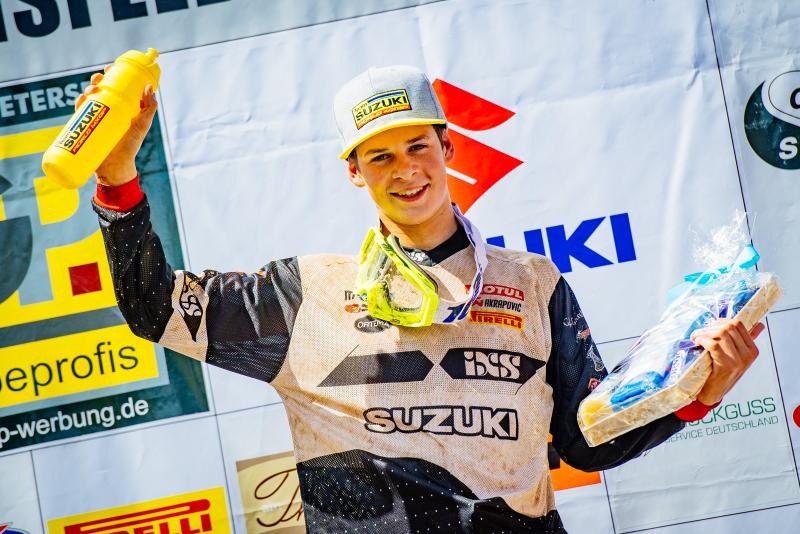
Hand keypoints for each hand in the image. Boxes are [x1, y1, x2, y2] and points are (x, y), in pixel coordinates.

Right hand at [75, 65, 157, 185]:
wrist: (115, 167)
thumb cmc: (130, 147)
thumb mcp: (142, 126)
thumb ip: (148, 109)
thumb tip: (149, 88)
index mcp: (121, 107)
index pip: (115, 86)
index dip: (111, 75)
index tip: (110, 67)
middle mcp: (107, 110)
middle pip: (99, 89)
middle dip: (96, 80)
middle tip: (99, 80)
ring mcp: (95, 117)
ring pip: (88, 98)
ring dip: (87, 90)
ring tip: (92, 92)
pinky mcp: (85, 126)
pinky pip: (79, 112)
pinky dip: (78, 104)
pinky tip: (80, 101)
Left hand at [690, 318, 764, 405]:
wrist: (712, 393)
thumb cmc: (721, 373)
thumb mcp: (735, 356)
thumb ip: (742, 341)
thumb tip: (760, 325)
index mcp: (752, 350)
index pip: (738, 324)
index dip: (721, 321)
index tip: (710, 326)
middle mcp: (748, 354)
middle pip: (728, 327)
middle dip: (710, 326)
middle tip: (699, 333)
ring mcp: (738, 361)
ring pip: (721, 333)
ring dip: (704, 332)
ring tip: (696, 337)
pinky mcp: (726, 366)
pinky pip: (713, 345)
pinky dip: (702, 340)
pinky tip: (697, 343)